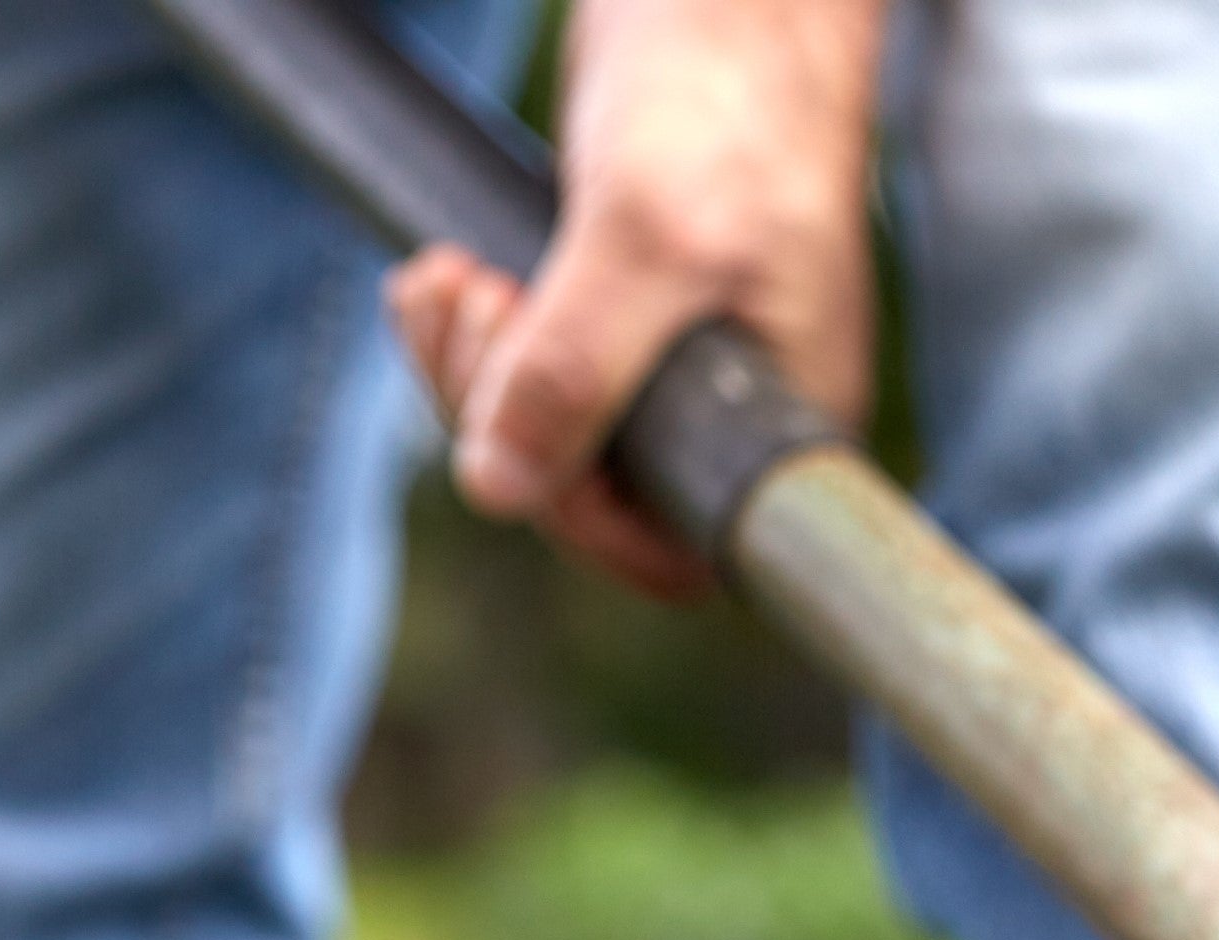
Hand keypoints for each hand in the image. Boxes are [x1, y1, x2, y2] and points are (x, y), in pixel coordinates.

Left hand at [389, 0, 885, 600]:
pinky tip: (441, 275)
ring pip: (542, 436)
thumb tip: (497, 492)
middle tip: (470, 294)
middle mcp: (728, 425)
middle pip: (588, 498)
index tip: (521, 419)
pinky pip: (525, 373)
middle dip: (499, 411)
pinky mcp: (615, 318)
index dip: (577, 516)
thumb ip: (575, 372)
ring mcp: (670, 374)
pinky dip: (466, 334)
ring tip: (450, 274)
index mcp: (778, 439)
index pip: (670, 556)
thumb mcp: (644, 242)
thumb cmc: (726, 105)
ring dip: (467, 369)